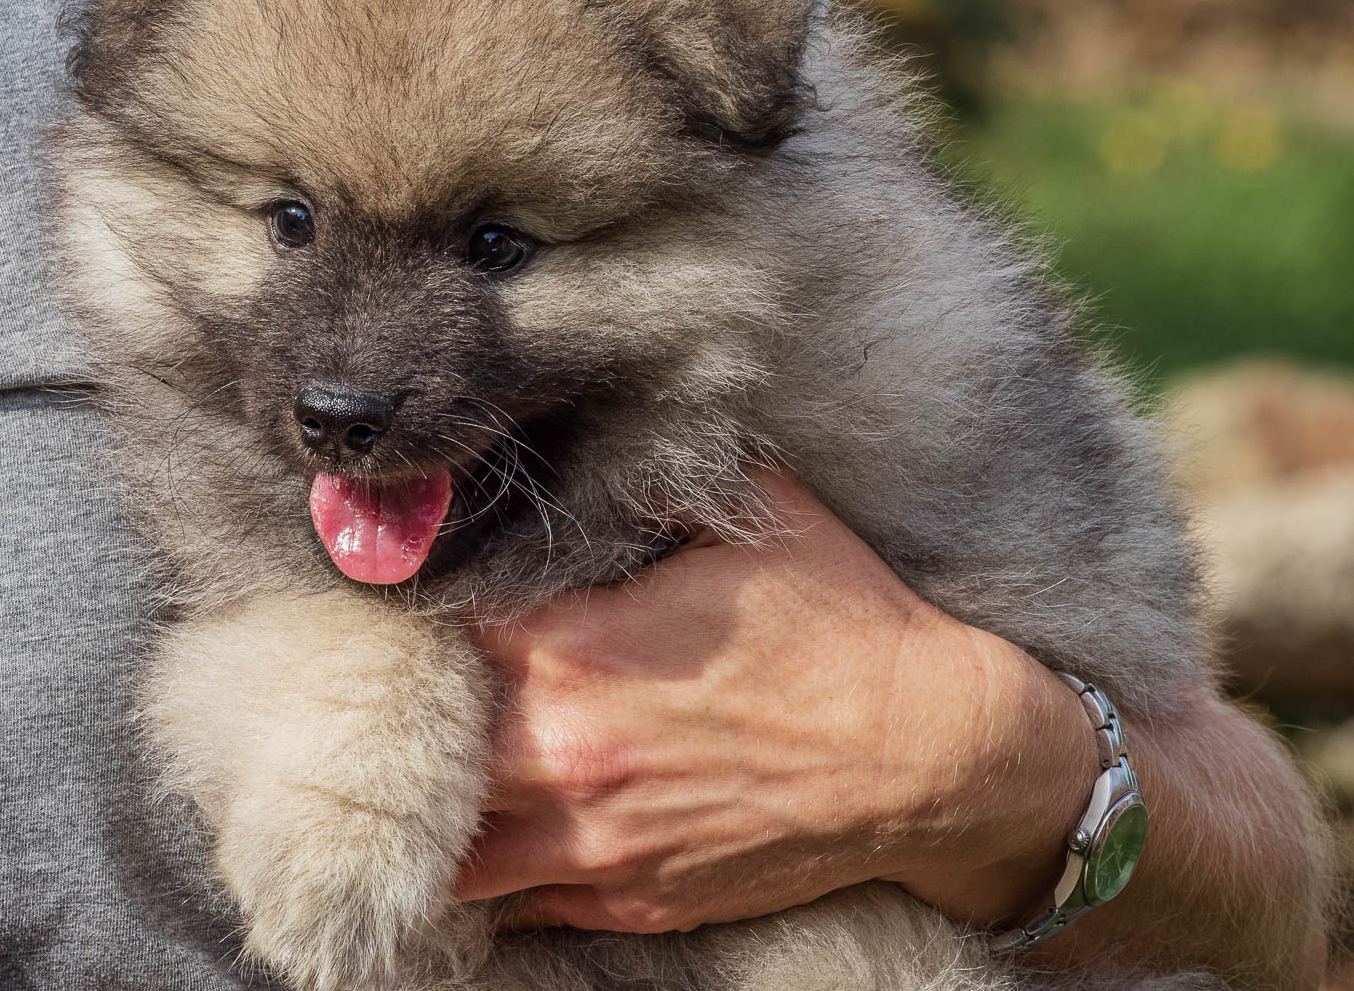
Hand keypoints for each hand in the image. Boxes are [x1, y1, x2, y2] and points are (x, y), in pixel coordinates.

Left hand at [456, 468, 1097, 932]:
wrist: (935, 753)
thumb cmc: (846, 626)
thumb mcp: (750, 517)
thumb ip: (643, 483)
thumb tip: (573, 455)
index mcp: (575, 649)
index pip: (437, 627)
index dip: (422, 604)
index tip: (426, 590)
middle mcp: (562, 755)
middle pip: (420, 747)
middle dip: (418, 715)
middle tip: (429, 686)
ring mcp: (594, 842)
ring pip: (452, 848)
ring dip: (444, 807)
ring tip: (453, 770)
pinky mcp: (633, 897)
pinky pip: (522, 899)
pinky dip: (508, 863)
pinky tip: (518, 825)